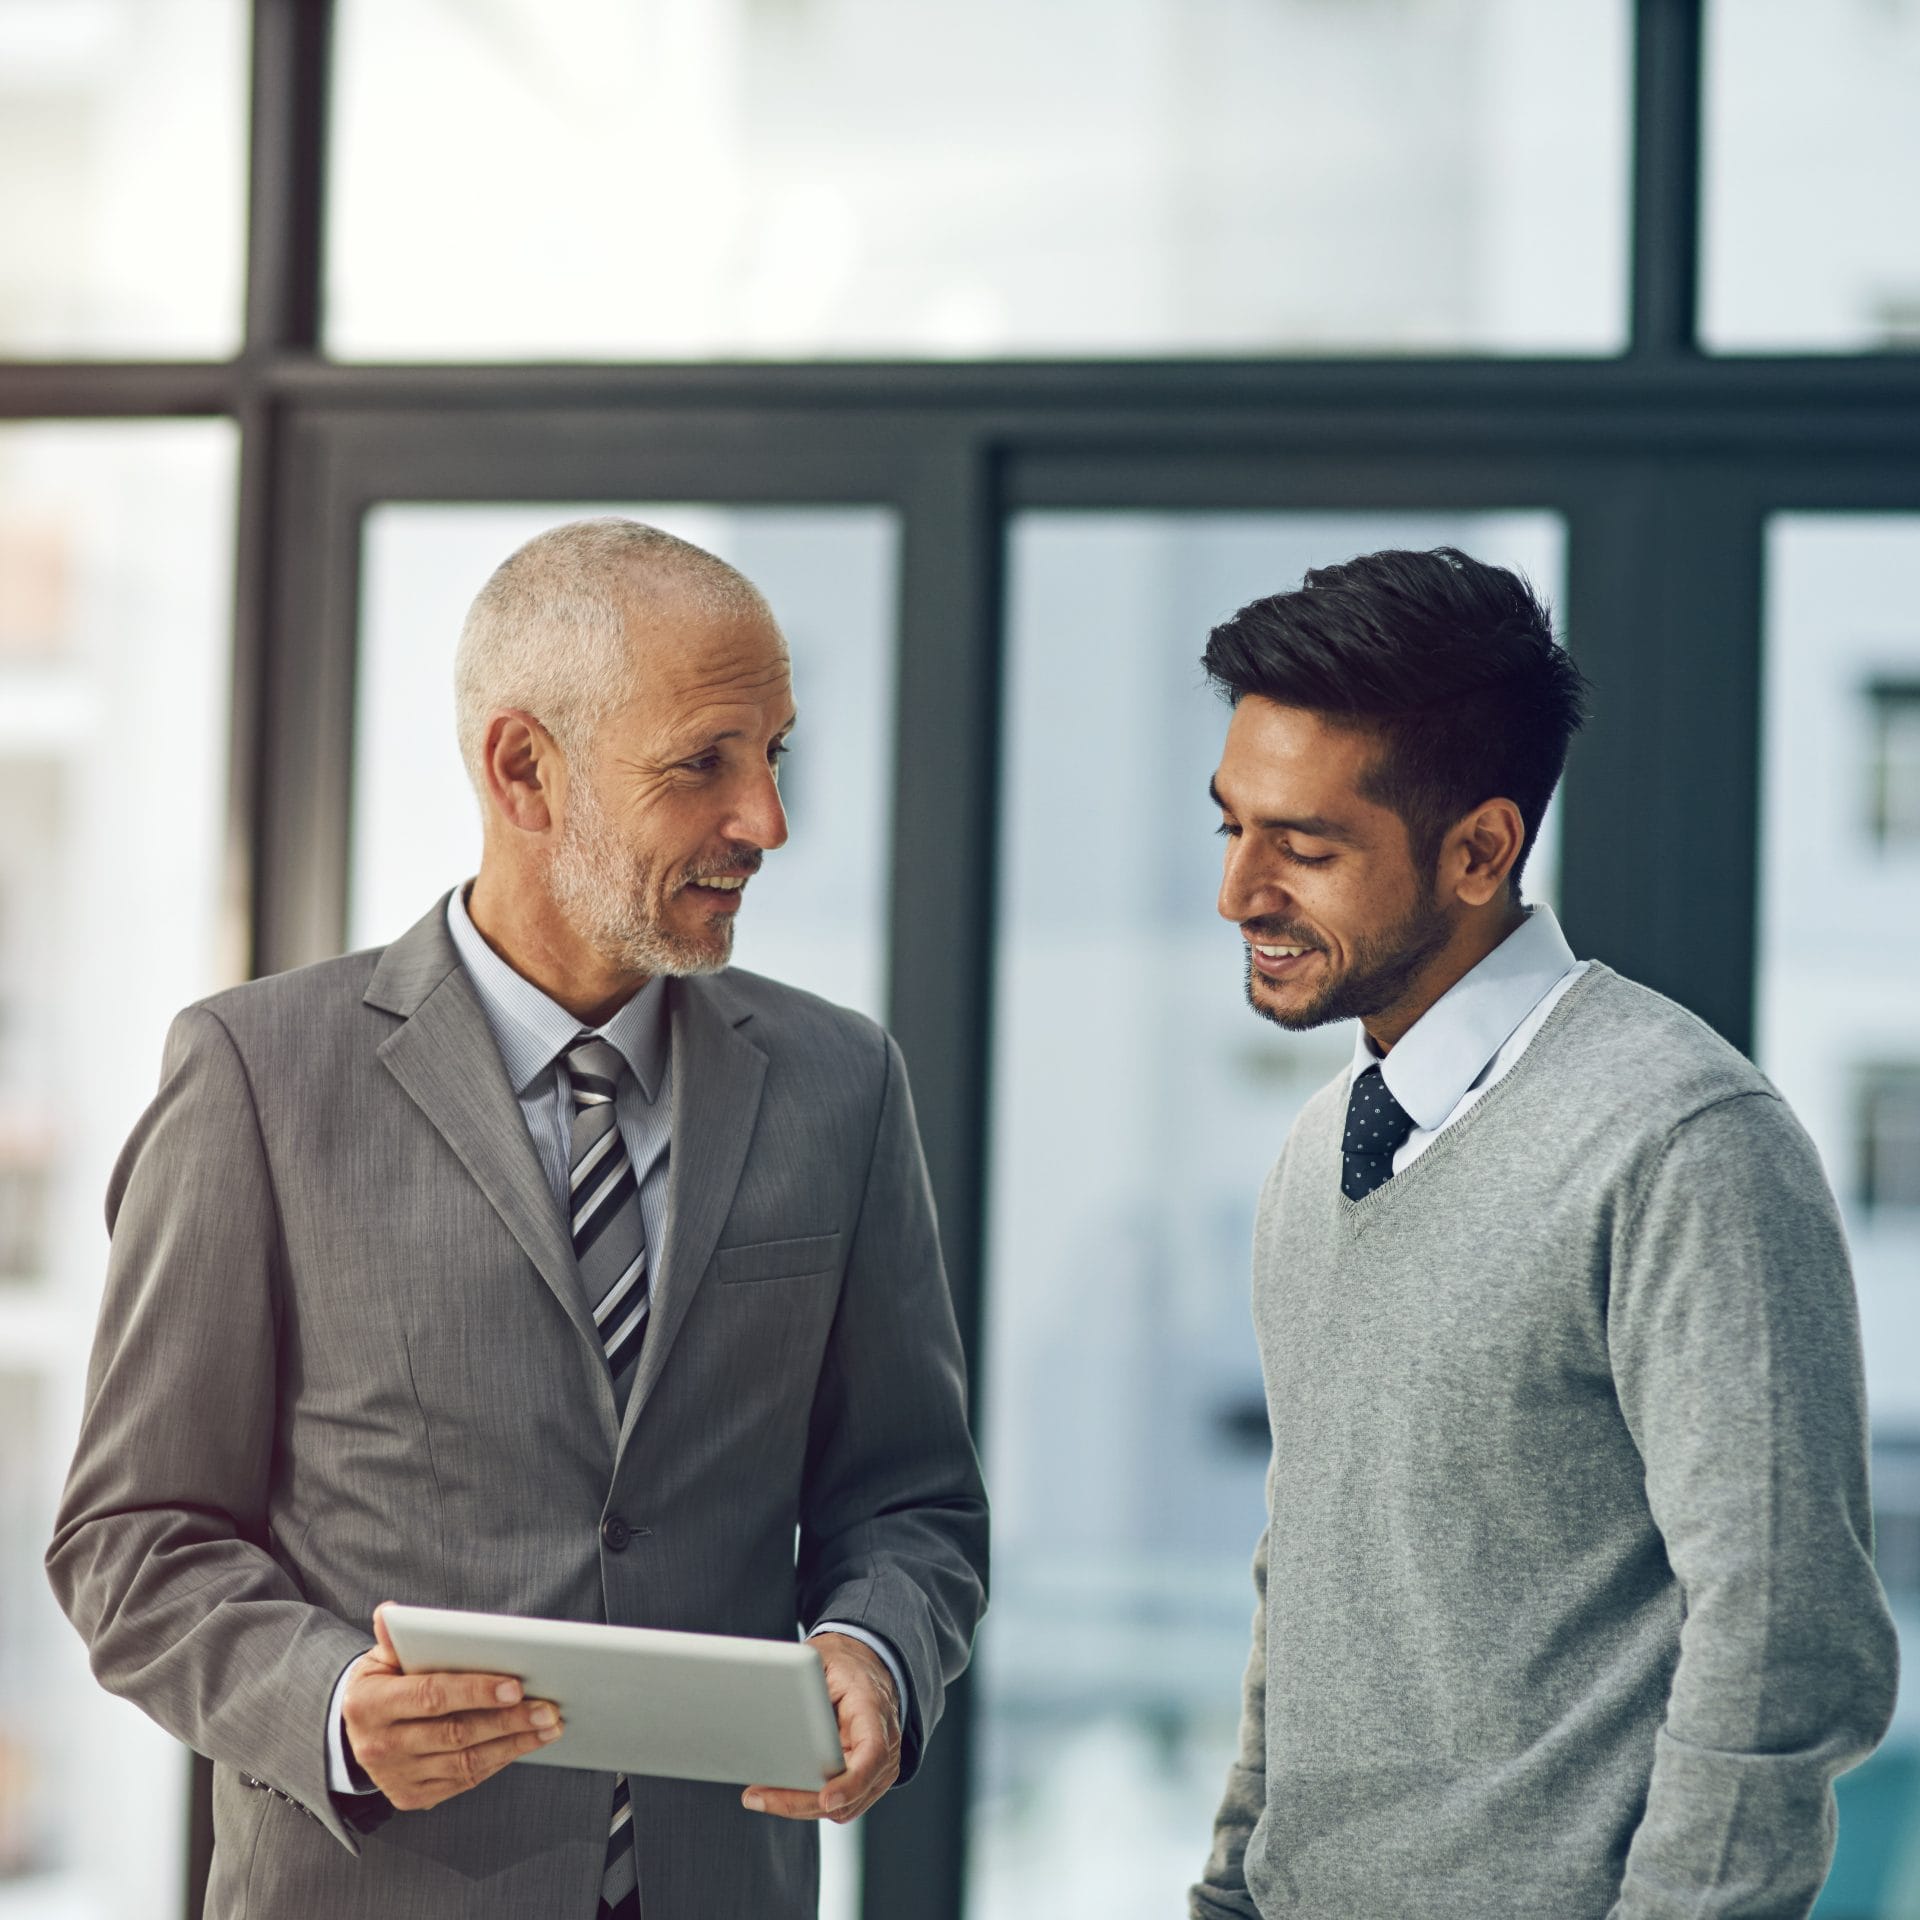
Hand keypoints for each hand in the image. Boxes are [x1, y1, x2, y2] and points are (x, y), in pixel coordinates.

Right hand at [339, 1602, 563, 1810]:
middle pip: (455, 1733)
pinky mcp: (412, 1796)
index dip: (475, 1691)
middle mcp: (380, 1746)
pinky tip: (523, 1743)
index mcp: (370, 1705)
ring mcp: (396, 1777)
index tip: (516, 1686)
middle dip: (508, 1720)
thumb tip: (390, 1612)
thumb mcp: (379, 1659)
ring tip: (548, 1726)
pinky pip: (463, 1780)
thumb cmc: (380, 1685)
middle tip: (548, 1708)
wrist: (354, 1735)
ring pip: (465, 1762)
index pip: (431, 1696)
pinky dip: (498, 1761)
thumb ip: (393, 1638)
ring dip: (514, 1744)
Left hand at [742, 1632, 901, 1824]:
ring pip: (841, 1807)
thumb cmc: (843, 1665)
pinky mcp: (865, 1783)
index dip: (852, 1781)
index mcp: (875, 1710)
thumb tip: (770, 1703)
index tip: (826, 1797)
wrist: (867, 1668)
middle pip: (850, 1792)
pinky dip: (807, 1805)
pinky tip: (779, 1795)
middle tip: (759, 1797)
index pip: (874, 1753)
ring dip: (800, 1807)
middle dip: (802, 1801)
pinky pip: (838, 1806)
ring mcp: (878, 1769)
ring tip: (759, 1796)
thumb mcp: (823, 1660)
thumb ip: (804, 1683)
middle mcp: (885, 1746)